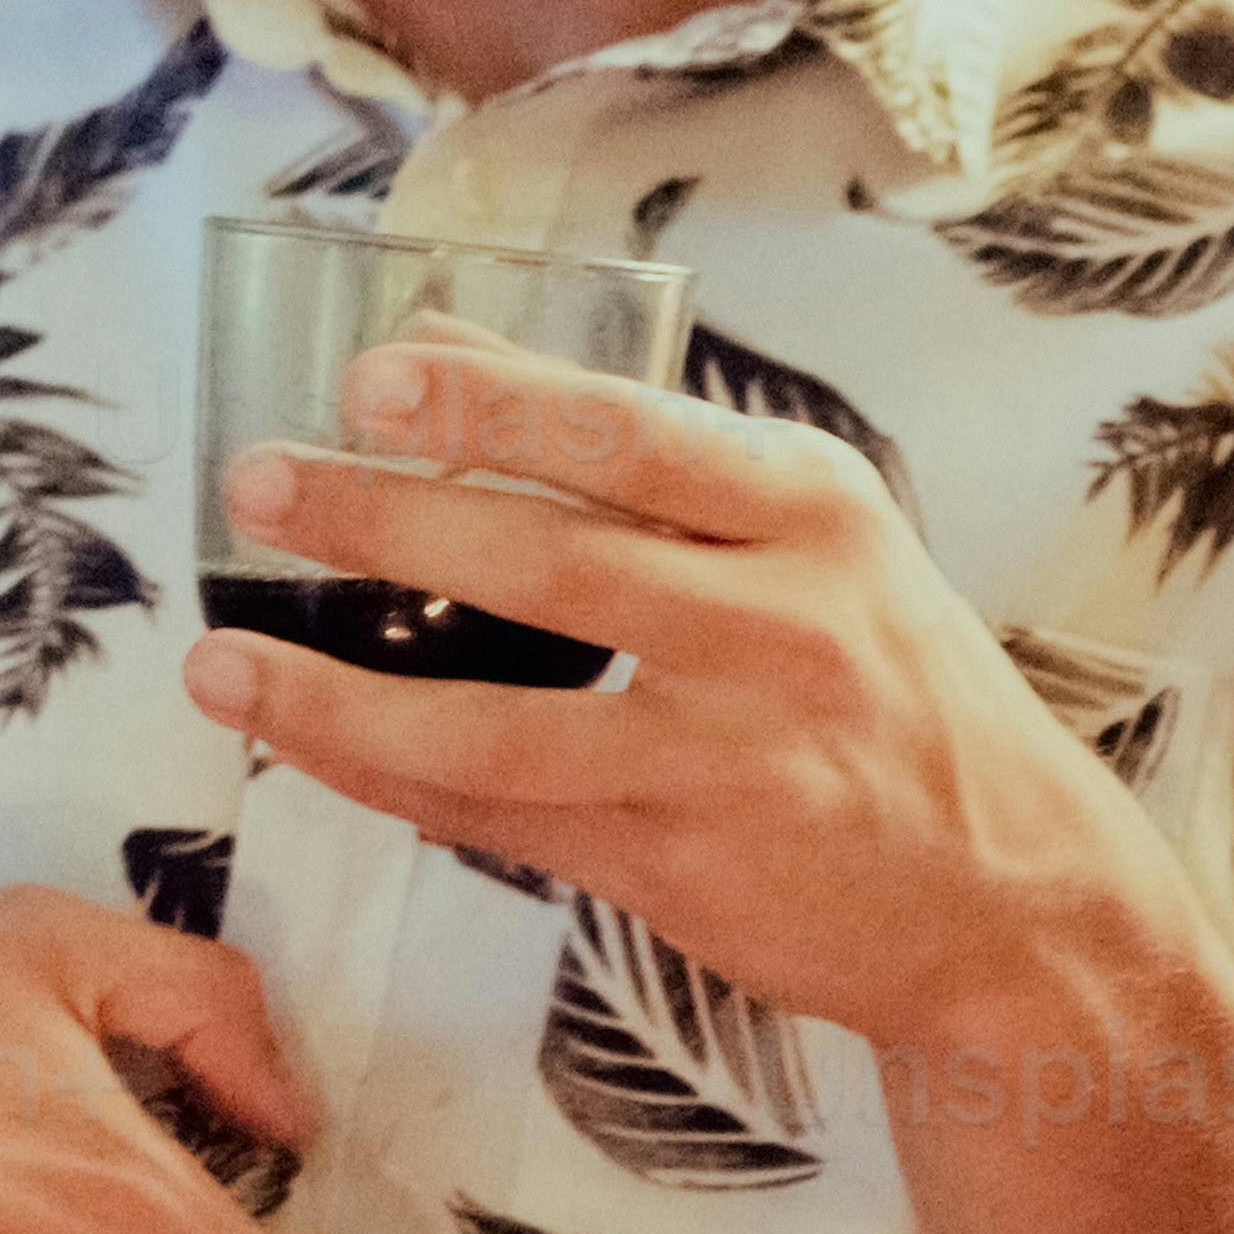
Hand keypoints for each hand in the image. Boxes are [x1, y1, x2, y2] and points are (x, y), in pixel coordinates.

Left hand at [181, 333, 1181, 1068]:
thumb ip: (635, 445)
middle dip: (387, 521)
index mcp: (812, 511)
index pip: (632, 434)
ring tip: (221, 665)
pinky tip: (305, 751)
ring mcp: (729, 761)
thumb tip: (435, 339)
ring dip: (340, 700)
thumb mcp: (808, 536)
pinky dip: (392, 785)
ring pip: (500, 728)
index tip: (369, 374)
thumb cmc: (889, 684)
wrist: (1012, 894)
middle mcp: (779, 628)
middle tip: (258, 484)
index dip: (494, 404)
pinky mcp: (682, 871)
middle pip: (552, 566)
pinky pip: (502, 822)